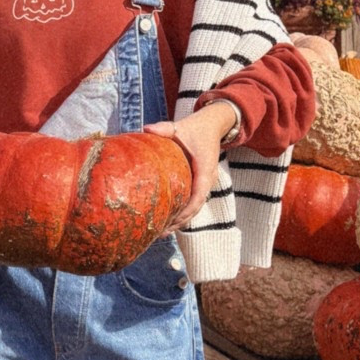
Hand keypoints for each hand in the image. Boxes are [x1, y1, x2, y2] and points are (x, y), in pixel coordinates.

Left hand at [145, 102, 239, 228]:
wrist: (212, 126)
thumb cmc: (195, 128)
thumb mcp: (180, 127)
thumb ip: (164, 128)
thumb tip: (146, 129)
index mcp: (205, 170)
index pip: (198, 196)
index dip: (187, 211)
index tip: (172, 221)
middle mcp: (207, 180)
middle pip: (195, 208)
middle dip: (179, 222)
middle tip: (160, 233)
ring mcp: (204, 184)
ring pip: (194, 208)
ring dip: (179, 221)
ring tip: (160, 233)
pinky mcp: (199, 184)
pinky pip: (192, 202)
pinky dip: (181, 213)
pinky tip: (166, 221)